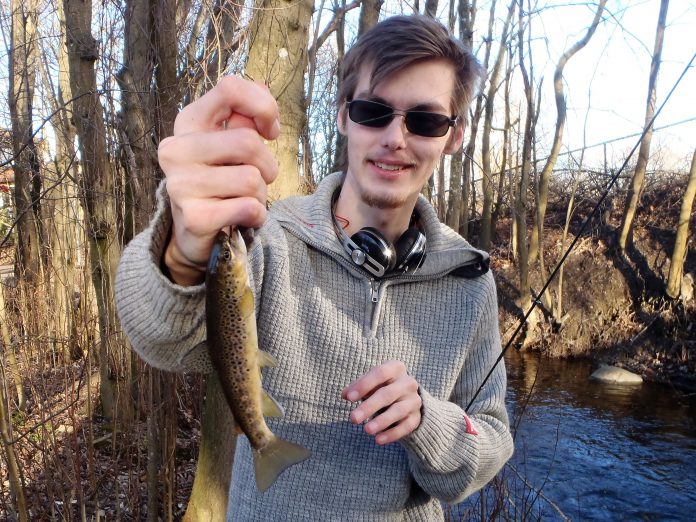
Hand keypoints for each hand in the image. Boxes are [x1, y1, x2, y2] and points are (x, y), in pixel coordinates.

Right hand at [159, 76, 279, 284]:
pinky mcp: (194, 217)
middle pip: (247, 142)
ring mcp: (180, 185)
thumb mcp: (229, 143)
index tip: (270, 130)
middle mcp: (176, 150)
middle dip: (267, 164)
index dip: (263, 107)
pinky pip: (249, 208)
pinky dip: (257, 215)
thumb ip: (245, 116)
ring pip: (252, 179)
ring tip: (244, 198)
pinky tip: (243, 217)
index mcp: (187, 122)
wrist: (194, 231)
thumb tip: (261, 88)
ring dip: (261, 194)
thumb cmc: (219, 180)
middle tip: (258, 177)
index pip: (230, 89)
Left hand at [341, 361, 421, 444]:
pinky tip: (378, 440)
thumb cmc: (382, 387)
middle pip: (387, 394)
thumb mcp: (371, 383)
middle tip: (353, 419)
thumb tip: (345, 394)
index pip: (380, 373)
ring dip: (381, 421)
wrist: (407, 398)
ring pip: (398, 410)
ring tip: (366, 430)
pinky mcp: (416, 417)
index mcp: (396, 368)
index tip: (349, 398)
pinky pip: (406, 426)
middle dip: (369, 407)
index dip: (364, 385)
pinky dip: (392, 434)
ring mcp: (414, 400)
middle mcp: (408, 383)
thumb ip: (357, 387)